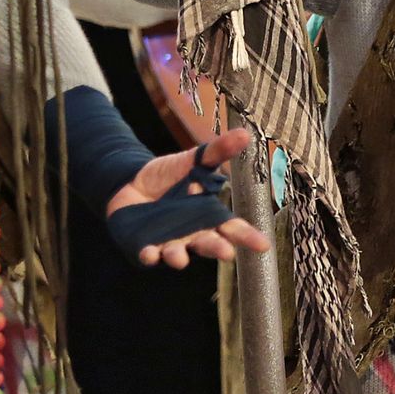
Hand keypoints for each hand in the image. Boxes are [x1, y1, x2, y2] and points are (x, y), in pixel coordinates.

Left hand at [105, 128, 269, 268]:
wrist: (131, 180)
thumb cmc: (169, 175)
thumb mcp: (194, 160)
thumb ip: (218, 151)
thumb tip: (245, 134)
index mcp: (208, 215)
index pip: (232, 228)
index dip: (248, 237)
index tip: (264, 245)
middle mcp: (192, 233)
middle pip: (209, 244)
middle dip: (217, 249)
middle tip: (228, 253)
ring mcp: (168, 241)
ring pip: (178, 254)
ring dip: (179, 258)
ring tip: (181, 259)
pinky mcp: (143, 245)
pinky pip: (148, 255)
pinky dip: (149, 256)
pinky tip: (149, 253)